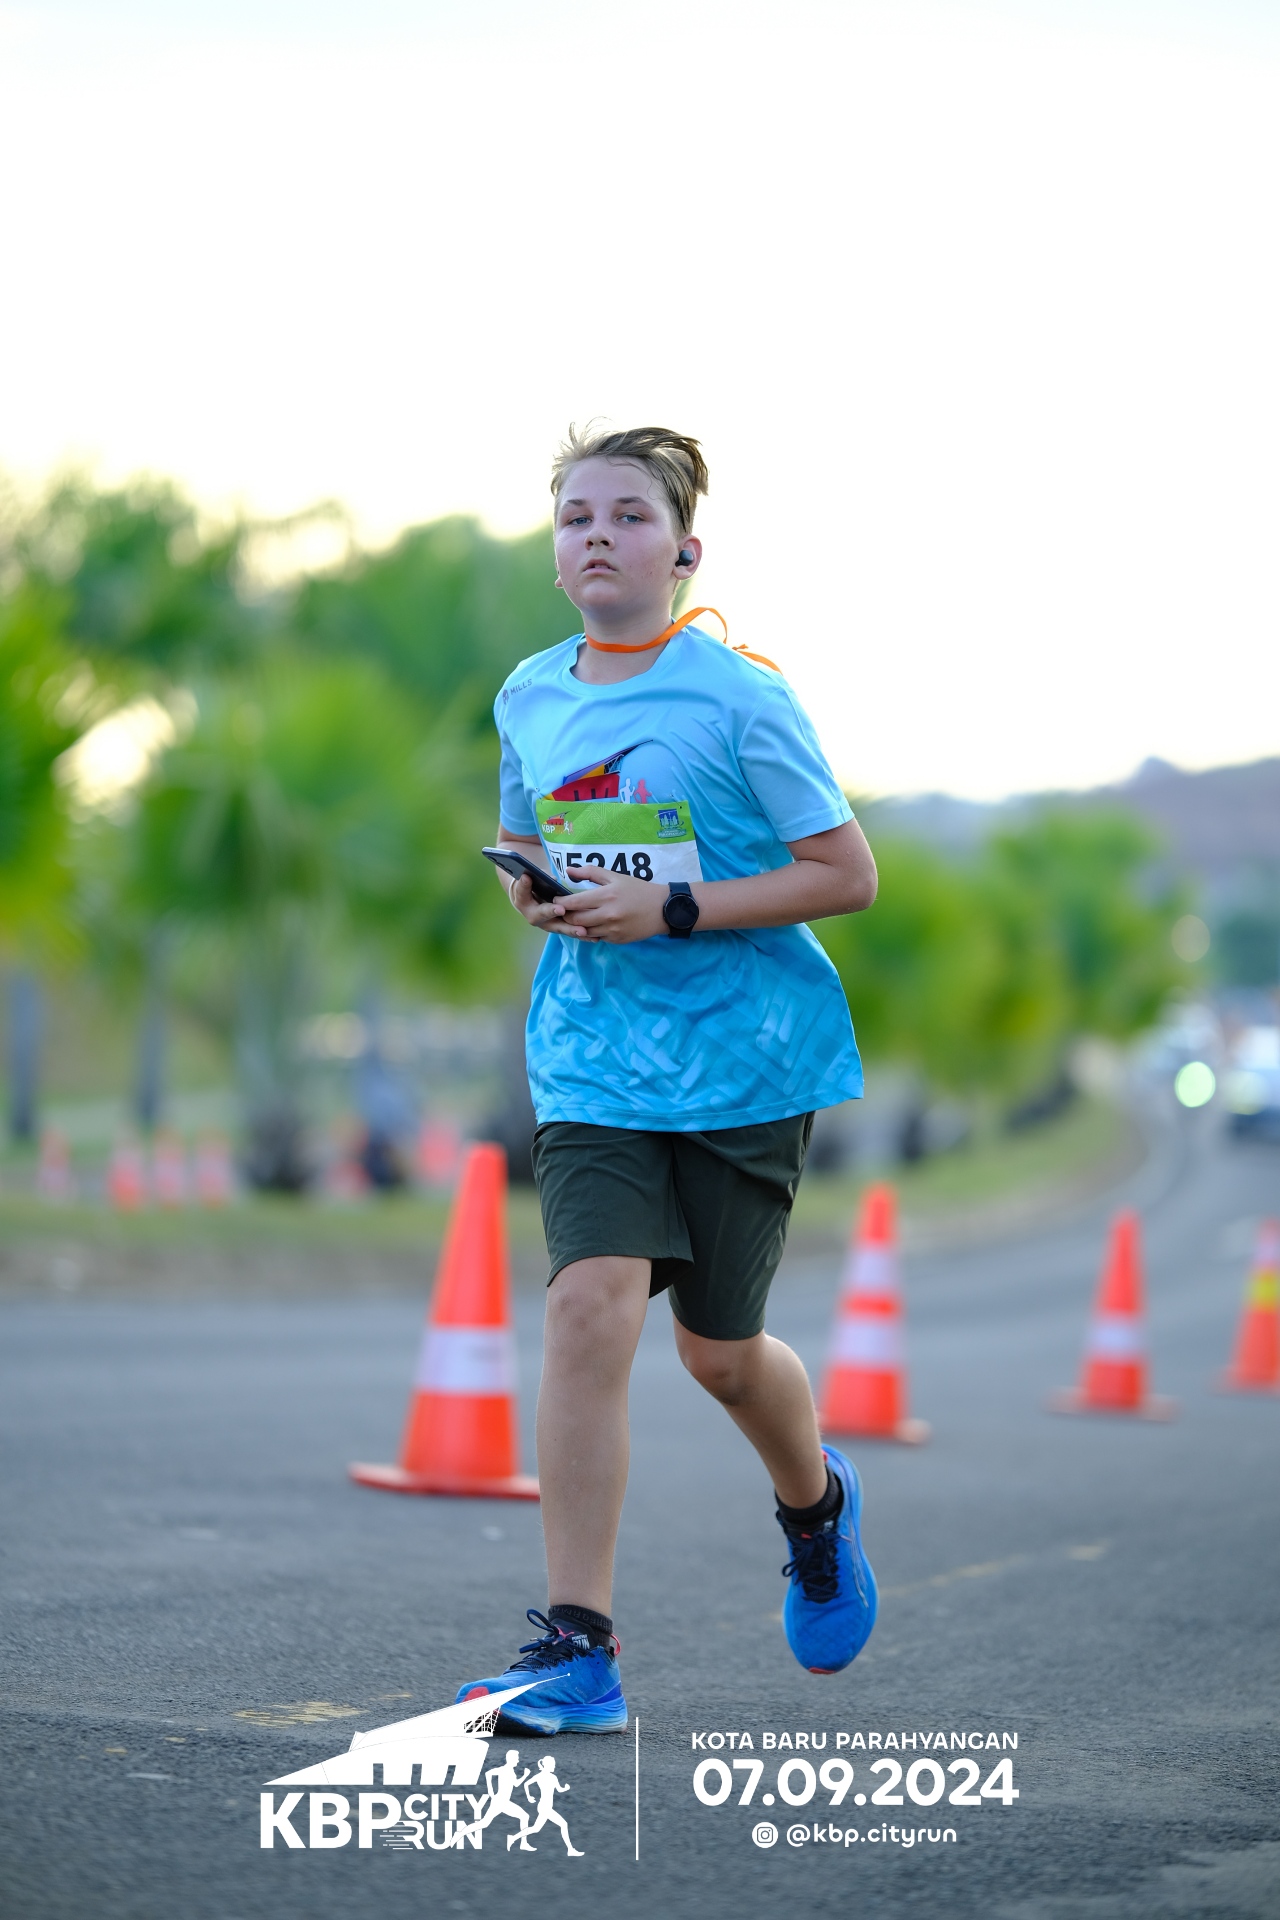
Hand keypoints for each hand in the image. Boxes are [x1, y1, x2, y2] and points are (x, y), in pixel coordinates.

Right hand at [505, 871, 589, 937]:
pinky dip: (582, 935)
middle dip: (552, 912)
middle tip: (561, 910)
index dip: (524, 886)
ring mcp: (547, 924)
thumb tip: (552, 879)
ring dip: (571, 929)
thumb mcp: (531, 877)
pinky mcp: (559, 928)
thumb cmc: (532, 885)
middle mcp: (534, 916)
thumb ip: (539, 877)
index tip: (527, 878)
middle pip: (542, 916)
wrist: (531, 899)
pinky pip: (570, 932)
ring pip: (558, 927)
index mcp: (523, 901)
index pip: (522, 893)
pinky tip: (594, 937)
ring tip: (582, 931)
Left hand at [550, 866, 668, 943]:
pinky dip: (592, 932)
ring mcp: (612, 930)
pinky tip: (594, 924)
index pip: (573, 903)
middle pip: (575, 920)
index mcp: (606, 896)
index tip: (556, 900)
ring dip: (577, 926)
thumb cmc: (638, 890)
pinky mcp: (617, 940)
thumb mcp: (615, 876)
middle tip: (564, 910)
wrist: (663, 909)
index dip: (561, 902)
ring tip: (577, 918)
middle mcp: (607, 915)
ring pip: (584, 931)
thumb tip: (568, 870)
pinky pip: (597, 937)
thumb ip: (590, 872)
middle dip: (566, 916)